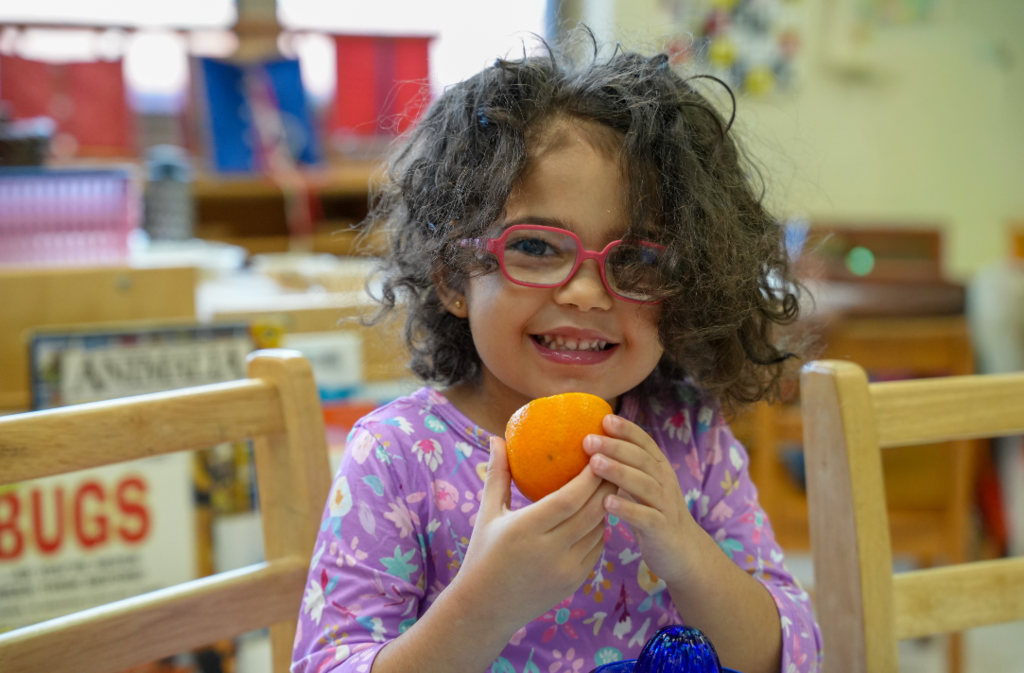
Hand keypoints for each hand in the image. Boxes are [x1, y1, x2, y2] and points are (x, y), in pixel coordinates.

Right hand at [449, 436, 615, 634]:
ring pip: (599, 530)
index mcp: (526, 529)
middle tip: (612, 462)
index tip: (596, 454)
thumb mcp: (487, 513)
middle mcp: (550, 551)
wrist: (484, 609)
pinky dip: (600, 528)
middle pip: (591, 512)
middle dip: (606, 485)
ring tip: (610, 483)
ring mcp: (566, 569)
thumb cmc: (483, 554)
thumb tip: (497, 438)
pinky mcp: (574, 581)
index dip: (588, 477)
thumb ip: (497, 475)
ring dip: (607, 505)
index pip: (569, 499)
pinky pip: (597, 549)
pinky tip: (599, 512)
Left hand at [583, 415, 698, 586]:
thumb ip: (625, 466)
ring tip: (594, 464)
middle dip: (615, 447)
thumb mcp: (642, 485)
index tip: (603, 418)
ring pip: (644, 484)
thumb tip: (591, 445)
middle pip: (641, 460)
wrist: (683, 551)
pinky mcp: (662, 529)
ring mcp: (665, 506)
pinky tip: (607, 503)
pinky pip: (646, 517)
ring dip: (619, 472)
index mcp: (659, 468)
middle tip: (588, 440)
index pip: (644, 442)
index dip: (626, 430)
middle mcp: (665, 482)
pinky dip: (627, 509)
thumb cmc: (653, 512)